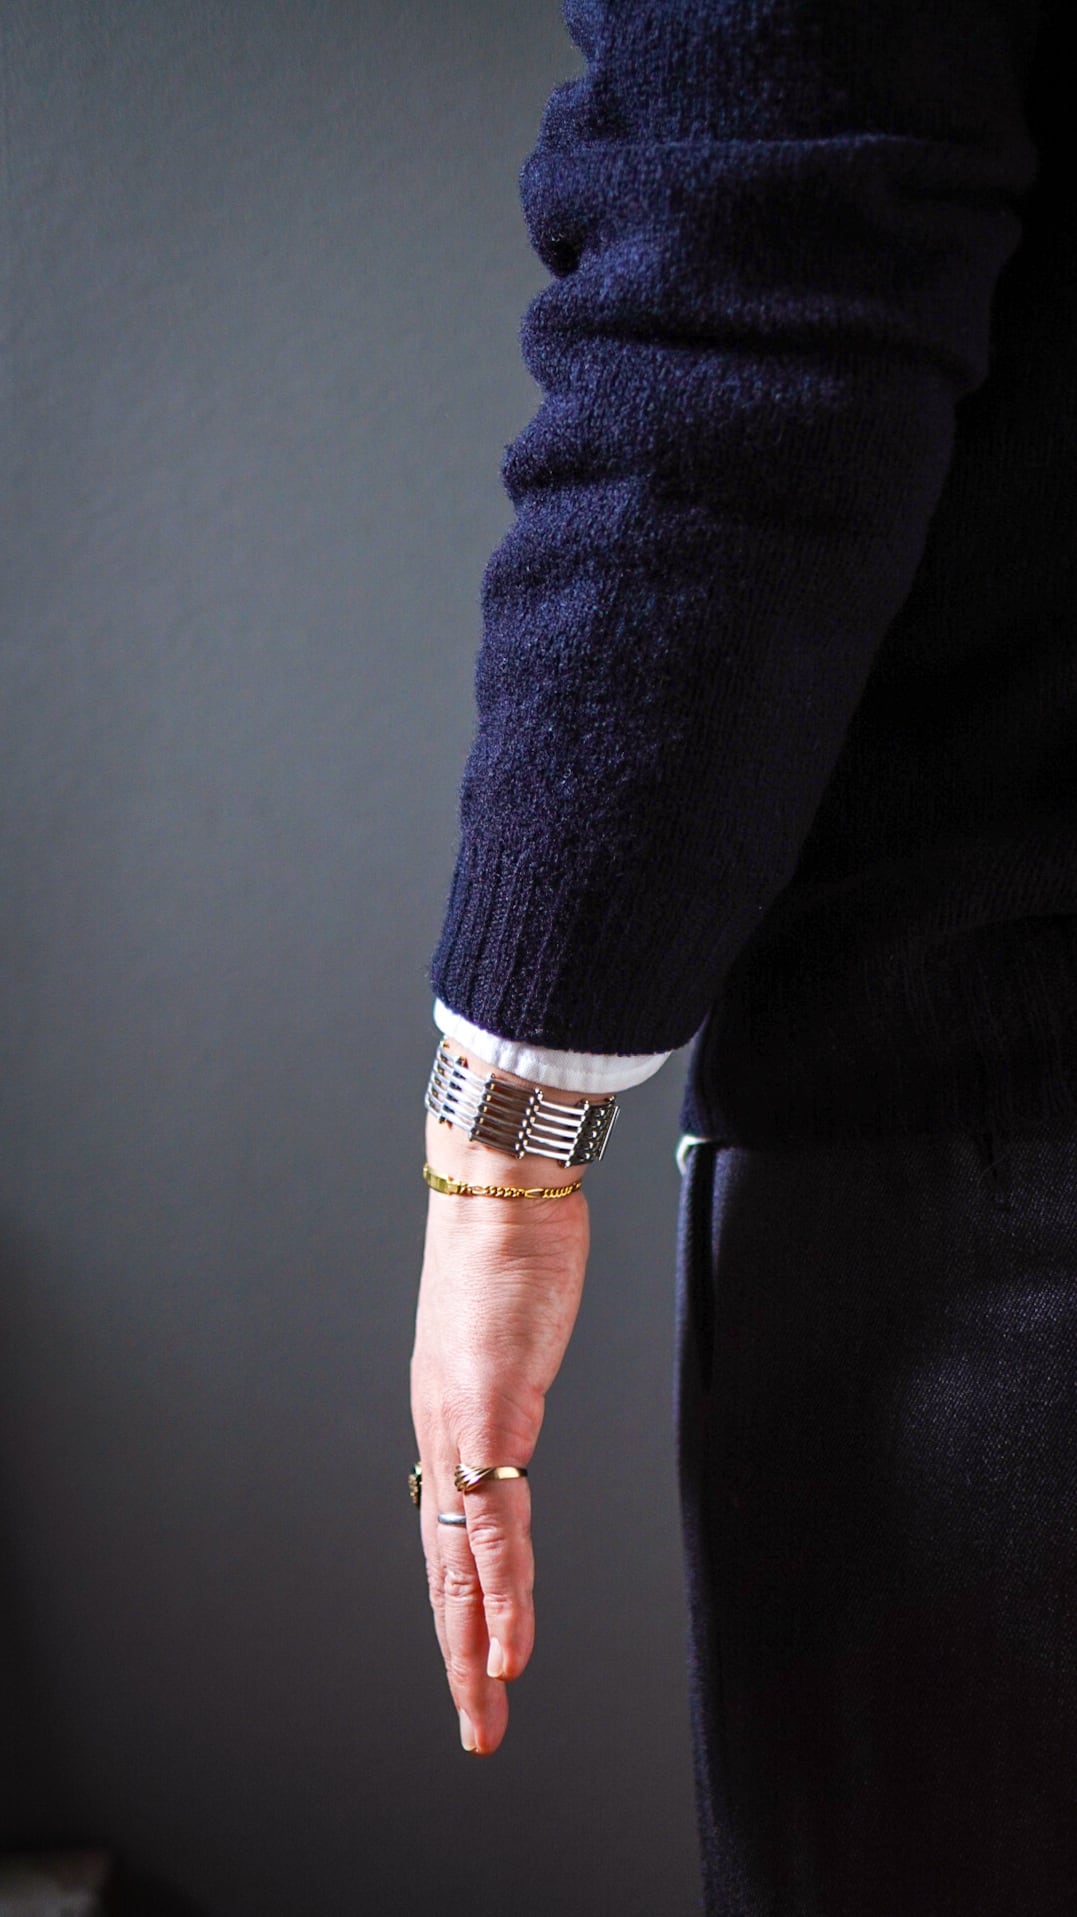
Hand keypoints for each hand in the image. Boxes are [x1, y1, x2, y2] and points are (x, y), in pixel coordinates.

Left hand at [410, 1085, 590, 1754]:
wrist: (501, 1185)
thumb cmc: (510, 1243)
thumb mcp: (511, 1329)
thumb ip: (512, 1374)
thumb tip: (522, 1397)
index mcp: (448, 1416)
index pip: (449, 1531)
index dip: (459, 1604)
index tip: (475, 1660)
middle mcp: (443, 1433)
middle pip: (446, 1565)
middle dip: (458, 1653)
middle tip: (475, 1726)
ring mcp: (463, 1427)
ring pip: (464, 1561)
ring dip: (475, 1646)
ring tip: (487, 1708)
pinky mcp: (492, 1412)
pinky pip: (498, 1523)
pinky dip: (504, 1593)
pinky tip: (511, 1646)